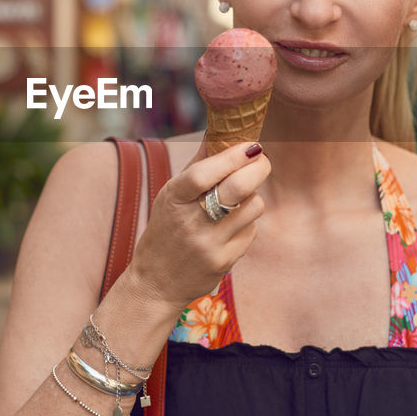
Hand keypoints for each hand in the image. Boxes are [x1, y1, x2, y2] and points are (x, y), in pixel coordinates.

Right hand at [125, 141, 269, 311]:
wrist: (155, 284)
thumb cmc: (166, 230)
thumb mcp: (169, 197)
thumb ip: (196, 167)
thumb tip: (220, 131)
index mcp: (172, 200)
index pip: (203, 174)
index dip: (231, 156)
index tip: (250, 145)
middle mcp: (190, 223)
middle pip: (237, 188)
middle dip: (258, 168)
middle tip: (261, 160)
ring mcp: (209, 245)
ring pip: (252, 207)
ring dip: (252, 197)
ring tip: (238, 199)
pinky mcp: (224, 263)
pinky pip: (251, 231)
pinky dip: (247, 222)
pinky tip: (231, 226)